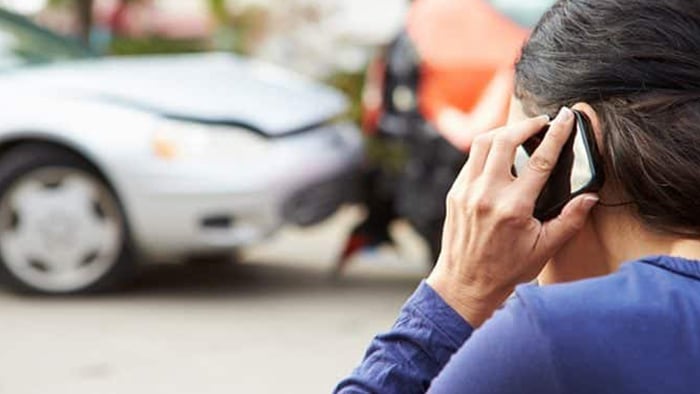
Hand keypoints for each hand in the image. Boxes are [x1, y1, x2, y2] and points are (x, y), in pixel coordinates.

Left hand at [426, 107, 598, 327]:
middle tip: (542, 122)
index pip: (540, 160)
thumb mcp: (545, 249)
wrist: (465, 284)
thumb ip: (570, 220)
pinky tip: (500, 154)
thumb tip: (590, 197)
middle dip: (526, 125)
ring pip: (482, 144)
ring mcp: (467, 192)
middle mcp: (486, 194)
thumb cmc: (506, 270)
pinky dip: (487, 151)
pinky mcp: (455, 194)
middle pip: (504, 140)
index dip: (556, 134)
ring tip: (520, 133)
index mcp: (513, 207)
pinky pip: (471, 161)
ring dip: (503, 132)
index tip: (565, 117)